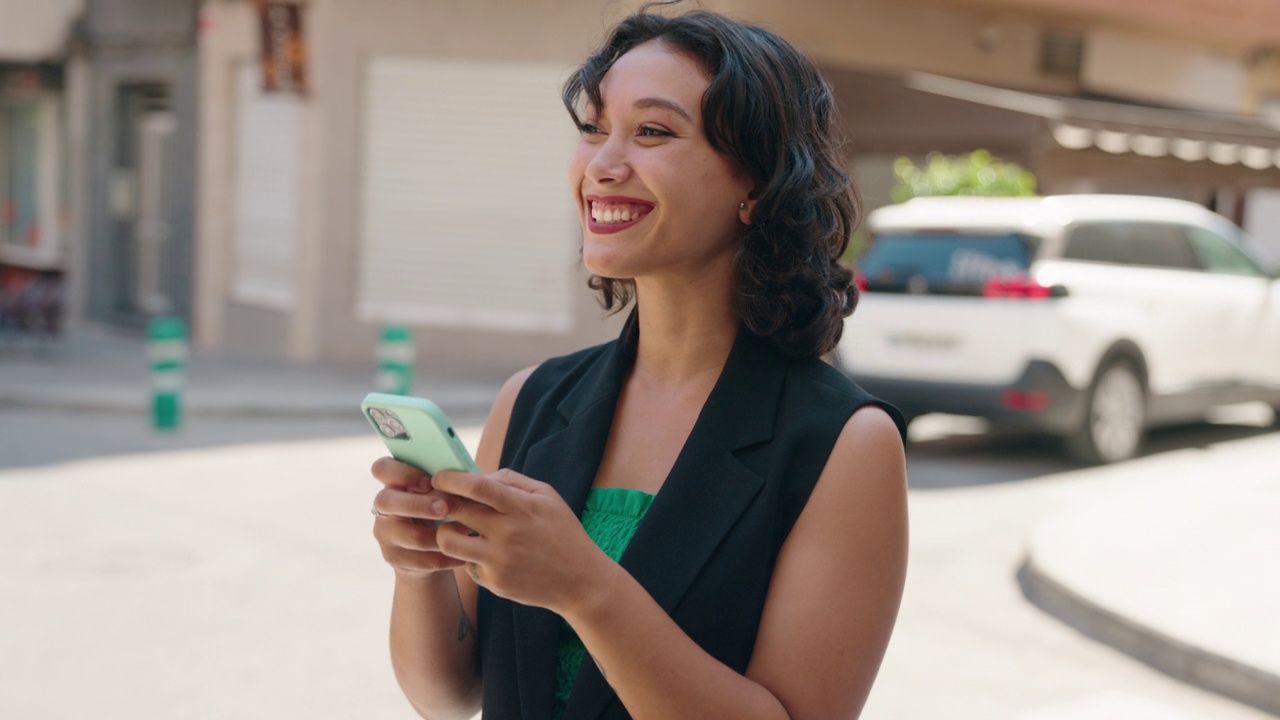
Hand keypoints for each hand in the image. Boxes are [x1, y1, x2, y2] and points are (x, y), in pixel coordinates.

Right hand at [370, 456, 469, 577]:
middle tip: (445, 508)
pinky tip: (462, 555)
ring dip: (439, 535)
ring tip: (465, 532)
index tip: (429, 481)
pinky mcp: (394, 558)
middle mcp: (383, 506)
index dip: (402, 473)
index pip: (382, 469)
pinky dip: (444, 557)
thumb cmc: (445, 508)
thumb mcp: (446, 492)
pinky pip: (420, 560)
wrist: (435, 549)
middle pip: (386, 501)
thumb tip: (475, 479)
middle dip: (418, 505)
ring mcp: (385, 533)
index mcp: (395, 481)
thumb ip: (453, 483)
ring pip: (409, 536)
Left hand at [429, 469, 612, 614]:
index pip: (477, 487)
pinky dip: (471, 556)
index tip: (438, 477)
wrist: (580, 581)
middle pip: (455, 511)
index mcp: (522, 507)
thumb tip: (478, 477)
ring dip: (446, 532)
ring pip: (448, 542)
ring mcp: (499, 561)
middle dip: (441, 502)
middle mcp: (507, 534)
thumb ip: (512, 481)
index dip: (451, 479)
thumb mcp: (547, 496)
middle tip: (440, 501)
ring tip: (458, 529)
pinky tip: (487, 555)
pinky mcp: (494, 582)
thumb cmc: (562, 532)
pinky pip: (467, 564)